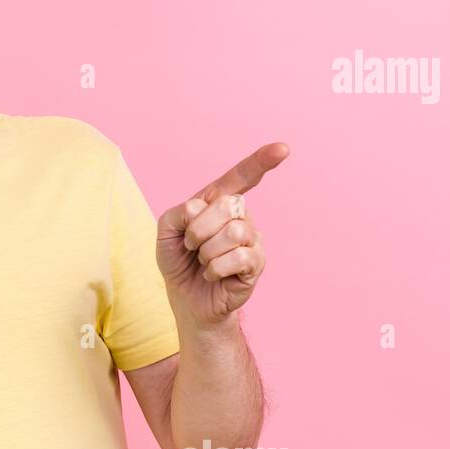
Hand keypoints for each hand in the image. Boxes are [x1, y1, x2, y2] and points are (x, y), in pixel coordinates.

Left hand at [156, 143, 288, 324]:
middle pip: (226, 204)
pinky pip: (239, 257)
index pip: (241, 177)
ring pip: (234, 231)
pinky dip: (215, 268)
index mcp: (218, 202)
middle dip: (198, 229)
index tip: (283, 149)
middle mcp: (240, 216)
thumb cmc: (179, 261)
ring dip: (207, 250)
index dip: (261, 161)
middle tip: (191, 246)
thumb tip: (201, 207)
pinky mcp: (257, 263)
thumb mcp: (166, 231)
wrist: (186, 299)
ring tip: (203, 261)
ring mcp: (251, 239)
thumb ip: (179, 212)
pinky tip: (213, 274)